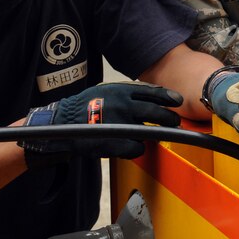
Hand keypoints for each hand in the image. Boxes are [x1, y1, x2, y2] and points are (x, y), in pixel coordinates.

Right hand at [20, 82, 182, 166]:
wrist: (61, 124)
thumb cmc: (86, 106)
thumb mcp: (106, 90)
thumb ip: (129, 92)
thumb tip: (155, 95)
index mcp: (121, 91)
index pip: (152, 93)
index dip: (168, 97)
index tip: (178, 101)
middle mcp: (121, 106)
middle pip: (155, 113)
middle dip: (169, 119)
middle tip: (174, 122)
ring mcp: (118, 125)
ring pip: (147, 132)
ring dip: (149, 135)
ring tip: (146, 135)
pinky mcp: (112, 143)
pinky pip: (137, 148)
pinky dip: (137, 148)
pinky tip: (132, 146)